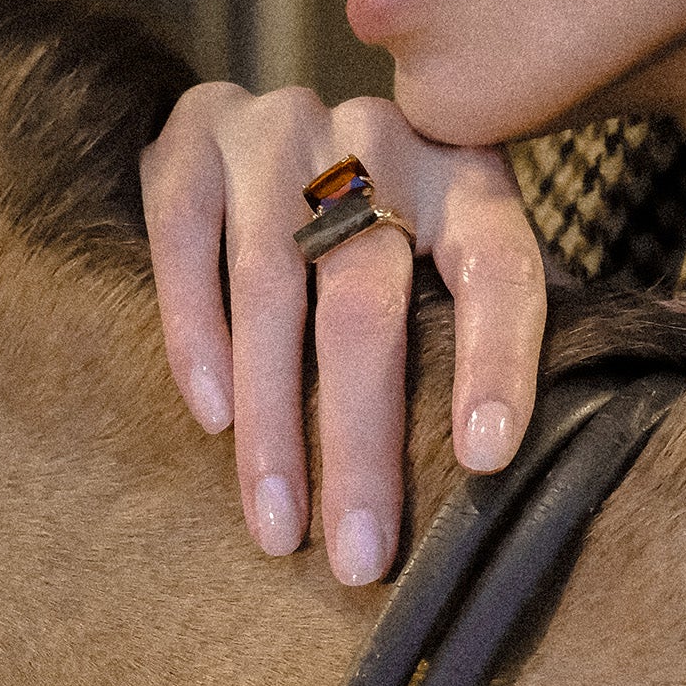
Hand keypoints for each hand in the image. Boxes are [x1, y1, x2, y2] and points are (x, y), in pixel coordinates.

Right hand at [140, 88, 546, 582]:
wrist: (271, 131)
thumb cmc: (383, 232)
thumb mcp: (451, 259)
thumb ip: (477, 335)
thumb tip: (499, 467)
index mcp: (468, 177)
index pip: (500, 267)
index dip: (498, 362)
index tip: (483, 460)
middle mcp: (378, 139)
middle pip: (368, 298)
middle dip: (362, 440)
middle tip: (359, 557)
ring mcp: (279, 128)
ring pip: (271, 282)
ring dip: (272, 419)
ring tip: (278, 524)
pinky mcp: (193, 134)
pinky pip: (185, 240)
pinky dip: (197, 336)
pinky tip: (214, 417)